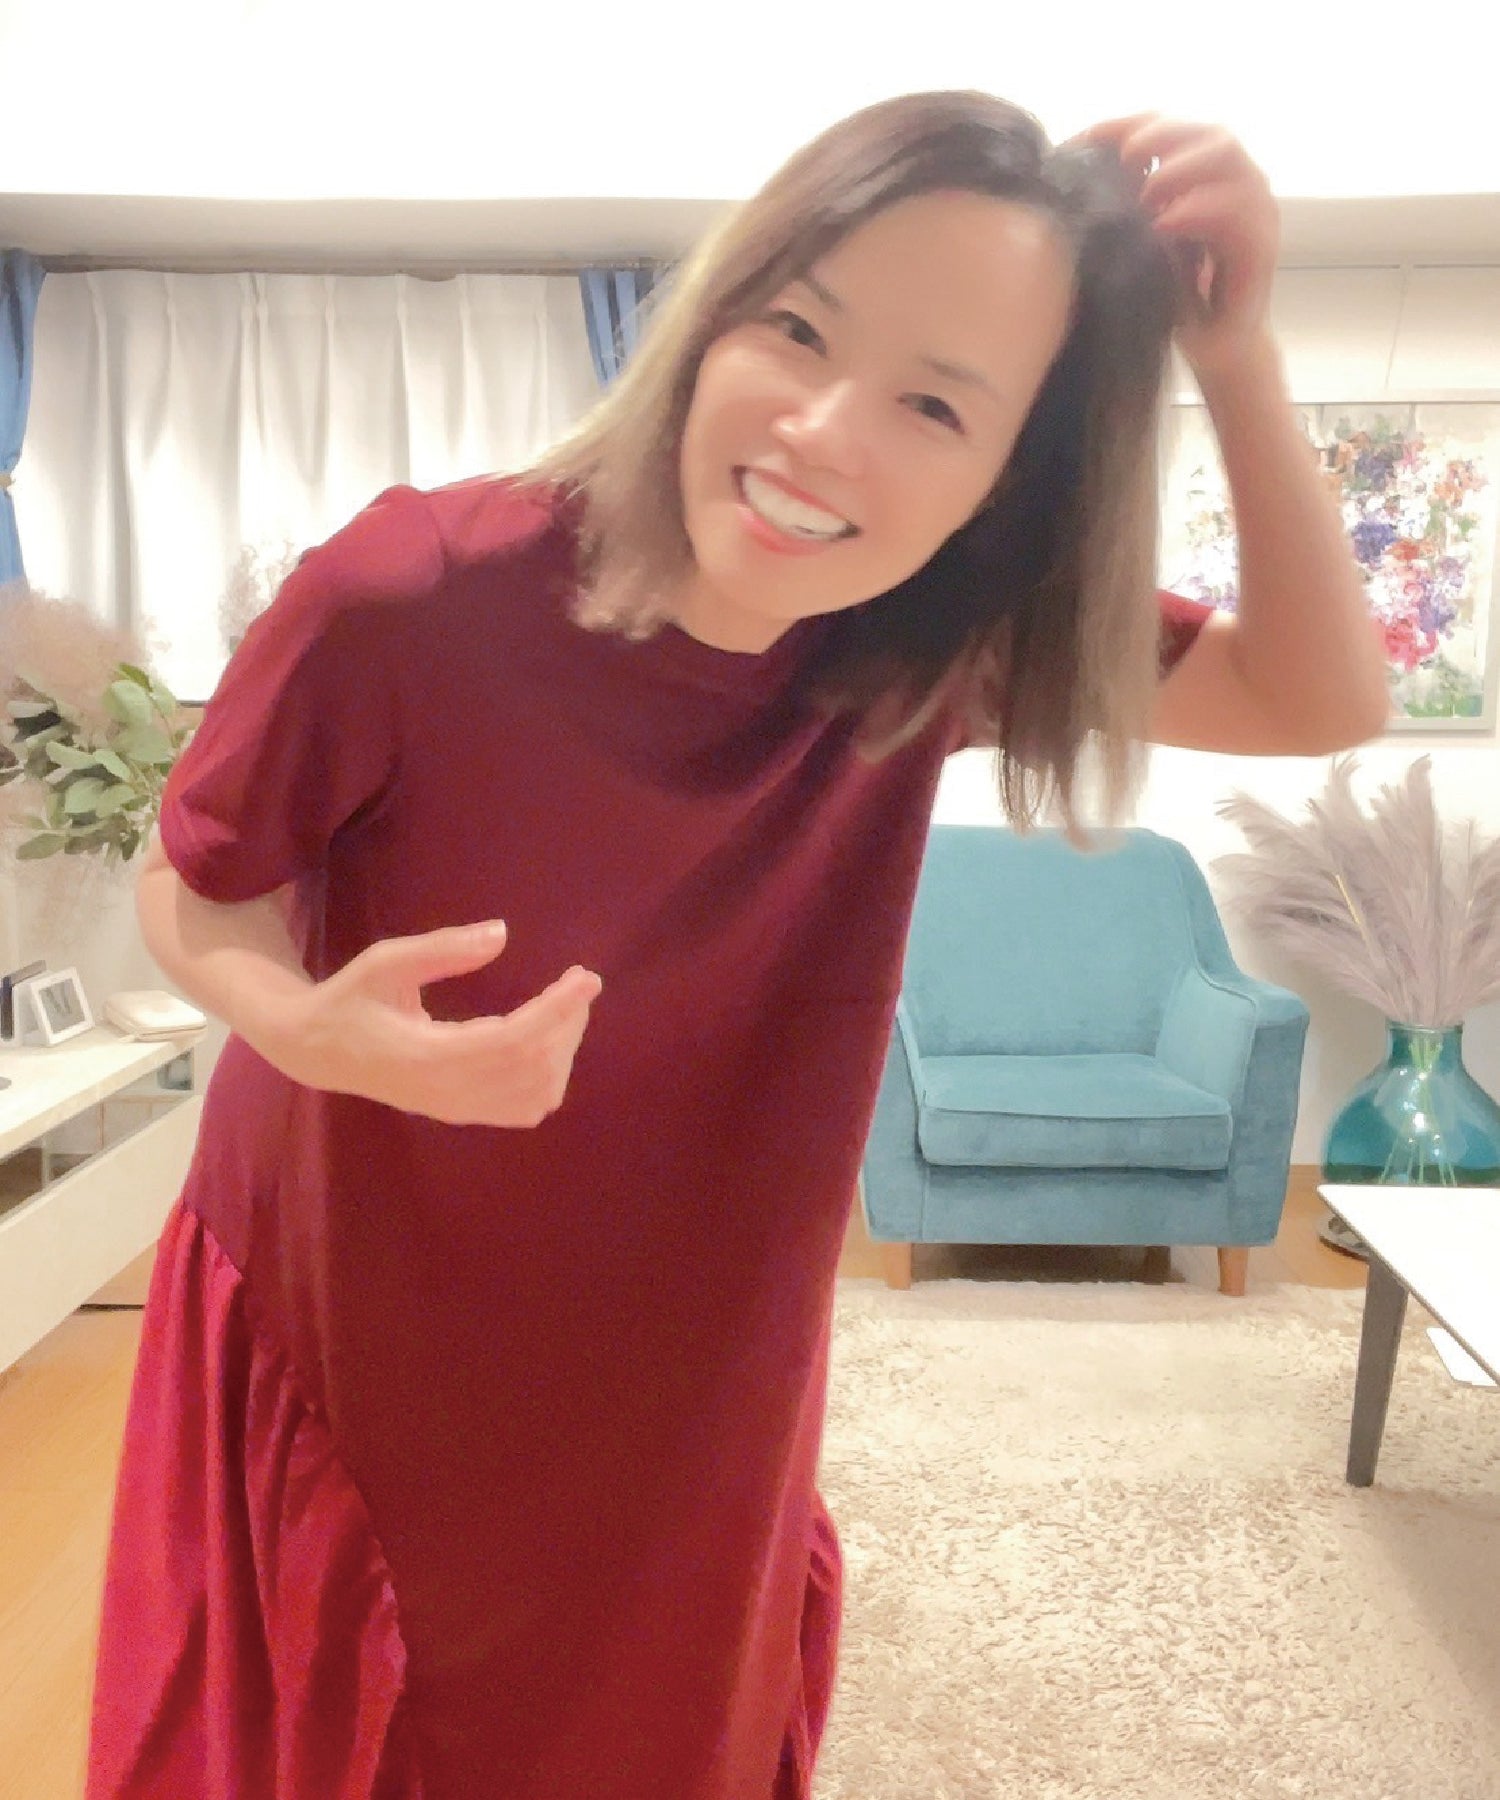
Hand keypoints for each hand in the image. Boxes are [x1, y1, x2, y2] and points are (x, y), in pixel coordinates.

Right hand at [289, 920, 601, 1127]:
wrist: (318, 1051)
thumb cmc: (350, 999)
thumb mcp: (386, 961)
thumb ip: (443, 949)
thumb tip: (502, 933)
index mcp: (430, 1056)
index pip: (514, 1041)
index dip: (557, 1010)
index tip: (588, 977)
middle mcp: (449, 1092)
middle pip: (534, 1068)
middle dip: (568, 1022)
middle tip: (577, 981)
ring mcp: (457, 1109)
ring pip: (536, 1094)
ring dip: (563, 1049)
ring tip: (565, 1006)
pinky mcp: (462, 1113)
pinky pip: (523, 1108)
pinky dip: (549, 1075)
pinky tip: (546, 1038)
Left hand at [1074, 114, 1280, 379]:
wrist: (1214, 347)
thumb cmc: (1174, 295)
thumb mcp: (1139, 245)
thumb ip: (1124, 209)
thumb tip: (1072, 179)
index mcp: (1203, 174)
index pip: (1170, 127)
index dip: (1129, 123)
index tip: (1087, 137)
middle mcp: (1234, 181)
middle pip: (1205, 128)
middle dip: (1161, 135)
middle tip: (1126, 155)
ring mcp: (1254, 207)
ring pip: (1228, 155)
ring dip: (1181, 166)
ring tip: (1147, 190)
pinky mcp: (1263, 241)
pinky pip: (1239, 208)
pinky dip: (1200, 209)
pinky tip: (1166, 223)